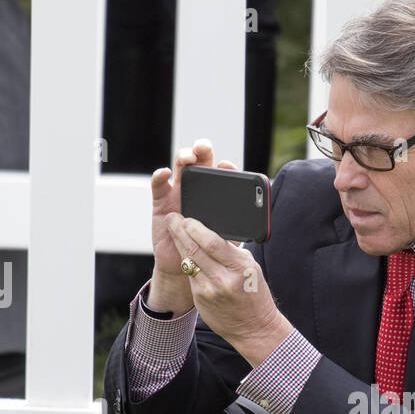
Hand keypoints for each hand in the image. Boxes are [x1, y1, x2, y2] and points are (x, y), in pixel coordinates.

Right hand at [146, 138, 243, 312]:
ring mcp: (178, 192)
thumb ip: (237, 226)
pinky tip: (165, 172)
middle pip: (199, 161)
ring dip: (183, 157)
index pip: (221, 173)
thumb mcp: (227, 237)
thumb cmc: (211, 249)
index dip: (224, 166)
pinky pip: (159, 185)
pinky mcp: (162, 201)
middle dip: (201, 150)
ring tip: (188, 157)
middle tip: (203, 148)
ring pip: (180, 167)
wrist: (189, 265)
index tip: (227, 166)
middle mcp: (197, 188)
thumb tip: (255, 221)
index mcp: (215, 193)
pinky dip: (160, 176)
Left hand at [167, 214, 292, 366]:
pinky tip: (183, 252)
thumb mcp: (251, 268)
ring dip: (178, 244)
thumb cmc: (255, 295)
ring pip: (188, 261)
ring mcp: (209, 291)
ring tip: (173, 230)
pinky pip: (190, 276)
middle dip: (180, 231)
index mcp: (240, 268)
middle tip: (172, 218)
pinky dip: (186, 262)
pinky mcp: (200, 300)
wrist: (254, 328)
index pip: (212, 242)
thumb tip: (212, 232)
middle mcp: (223, 279)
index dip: (195, 228)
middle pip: (194, 249)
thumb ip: (232, 252)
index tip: (187, 218)